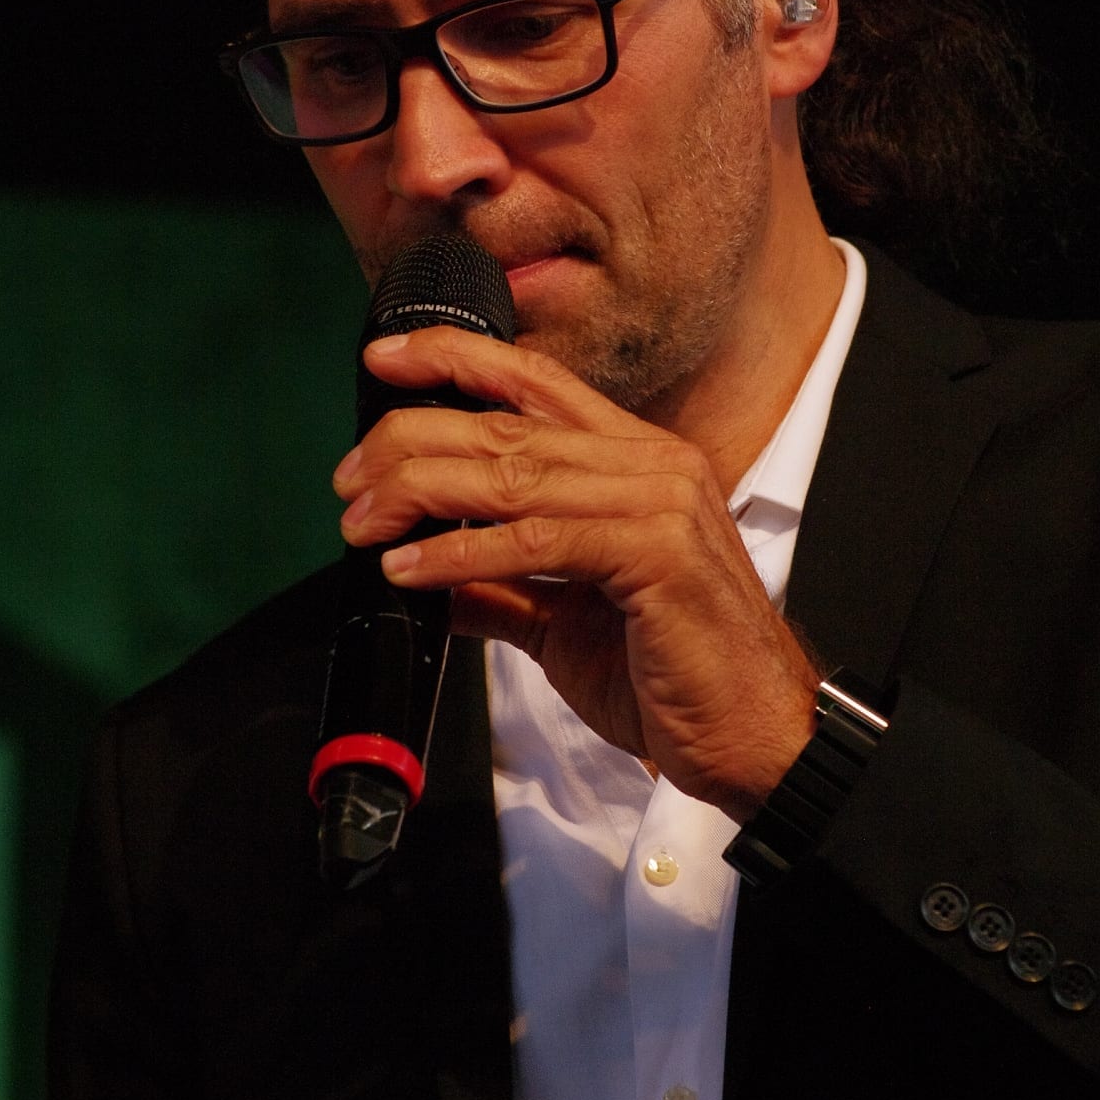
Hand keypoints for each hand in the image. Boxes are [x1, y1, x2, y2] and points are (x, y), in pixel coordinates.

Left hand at [334, 327, 819, 820]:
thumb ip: (504, 588)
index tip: (386, 360)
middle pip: (510, 426)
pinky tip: (409, 567)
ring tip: (361, 519)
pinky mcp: (657, 554)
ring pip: (516, 474)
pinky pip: (537, 540)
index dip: (458, 360)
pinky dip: (461, 553)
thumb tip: (426, 574)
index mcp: (639, 464)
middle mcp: (654, 466)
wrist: (750, 739)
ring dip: (421, 492)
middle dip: (413, 441)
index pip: (538, 384)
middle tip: (350, 479)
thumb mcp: (567, 623)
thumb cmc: (671, 679)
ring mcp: (661, 504)